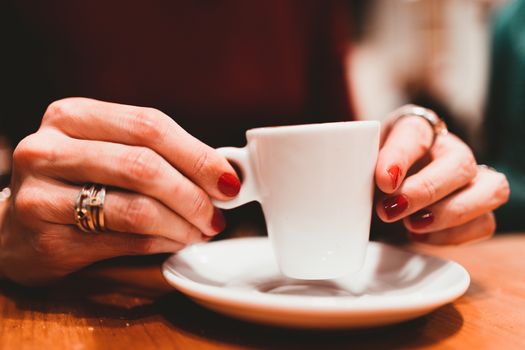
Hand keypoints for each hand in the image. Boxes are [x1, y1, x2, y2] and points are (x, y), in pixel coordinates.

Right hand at [0, 98, 239, 284]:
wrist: (16, 227)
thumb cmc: (75, 182)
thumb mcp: (106, 150)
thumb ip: (155, 152)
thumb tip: (222, 172)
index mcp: (72, 116)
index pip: (149, 125)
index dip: (197, 154)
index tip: (228, 180)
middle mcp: (48, 149)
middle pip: (143, 166)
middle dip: (193, 194)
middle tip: (217, 214)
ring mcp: (40, 195)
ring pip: (135, 208)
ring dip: (182, 224)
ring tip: (201, 231)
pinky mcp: (45, 239)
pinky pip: (123, 241)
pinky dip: (161, 243)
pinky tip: (175, 242)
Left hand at [375, 105, 509, 244]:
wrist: (390, 182)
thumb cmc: (378, 168)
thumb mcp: (362, 162)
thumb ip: (361, 168)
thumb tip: (372, 187)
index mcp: (418, 130)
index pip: (414, 133)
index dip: (399, 157)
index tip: (383, 181)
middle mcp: (451, 150)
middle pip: (460, 163)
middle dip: (426, 191)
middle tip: (391, 210)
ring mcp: (473, 179)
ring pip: (490, 190)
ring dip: (449, 214)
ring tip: (412, 225)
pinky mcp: (481, 208)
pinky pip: (485, 223)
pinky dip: (453, 235)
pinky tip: (421, 234)